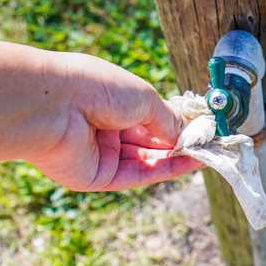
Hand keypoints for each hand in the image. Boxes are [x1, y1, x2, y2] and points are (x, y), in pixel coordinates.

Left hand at [27, 52, 202, 190]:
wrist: (54, 106)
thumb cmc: (97, 88)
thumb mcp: (145, 98)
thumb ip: (169, 120)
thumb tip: (189, 135)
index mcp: (114, 101)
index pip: (151, 118)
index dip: (176, 124)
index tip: (202, 129)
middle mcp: (107, 128)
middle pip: (150, 142)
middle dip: (180, 144)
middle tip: (211, 146)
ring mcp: (102, 154)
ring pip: (146, 160)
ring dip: (177, 158)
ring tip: (207, 155)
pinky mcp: (98, 177)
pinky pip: (137, 175)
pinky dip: (164, 171)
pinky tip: (190, 163)